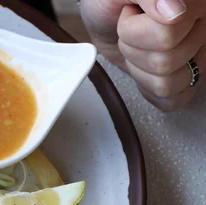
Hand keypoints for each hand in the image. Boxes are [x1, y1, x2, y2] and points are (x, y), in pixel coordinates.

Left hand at [80, 0, 204, 110]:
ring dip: (139, 67)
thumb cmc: (109, 2)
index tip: (129, 12)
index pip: (166, 34)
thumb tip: (174, 13)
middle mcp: (202, 27)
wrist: (104, 17)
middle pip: (164, 62)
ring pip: (167, 83)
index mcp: (193, 3)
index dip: (133, 30)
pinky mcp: (187, 77)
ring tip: (137, 46)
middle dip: (133, 48)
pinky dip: (148, 87)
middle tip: (130, 30)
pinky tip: (144, 66)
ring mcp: (198, 54)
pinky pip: (172, 99)